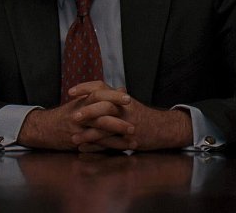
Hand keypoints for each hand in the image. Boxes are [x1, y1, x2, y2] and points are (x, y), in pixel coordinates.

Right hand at [18, 81, 134, 149]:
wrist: (43, 129)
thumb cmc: (65, 115)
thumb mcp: (81, 102)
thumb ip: (101, 96)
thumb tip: (121, 89)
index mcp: (82, 101)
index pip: (98, 94)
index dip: (113, 95)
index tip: (128, 97)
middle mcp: (80, 113)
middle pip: (101, 111)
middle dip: (119, 116)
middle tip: (134, 119)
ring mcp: (78, 127)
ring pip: (100, 128)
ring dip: (118, 133)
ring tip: (133, 136)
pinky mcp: (77, 141)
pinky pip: (96, 143)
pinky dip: (110, 146)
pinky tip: (122, 148)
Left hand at [70, 84, 193, 151]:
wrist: (164, 129)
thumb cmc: (143, 115)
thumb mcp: (129, 103)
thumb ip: (113, 96)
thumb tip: (99, 90)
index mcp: (120, 98)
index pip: (101, 87)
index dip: (85, 88)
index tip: (71, 92)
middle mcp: (123, 109)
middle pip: (104, 106)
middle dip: (87, 111)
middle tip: (72, 117)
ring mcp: (126, 124)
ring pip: (105, 127)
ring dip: (88, 133)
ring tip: (73, 138)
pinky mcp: (128, 139)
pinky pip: (109, 144)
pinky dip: (95, 147)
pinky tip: (83, 149)